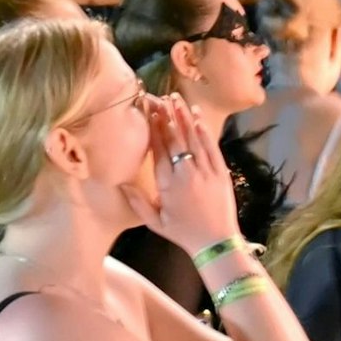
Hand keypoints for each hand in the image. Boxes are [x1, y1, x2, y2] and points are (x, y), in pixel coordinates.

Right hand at [124, 93, 239, 255]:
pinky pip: (211, 147)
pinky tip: (198, 118)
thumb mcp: (155, 222)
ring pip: (193, 139)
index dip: (154, 128)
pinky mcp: (220, 173)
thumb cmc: (183, 233)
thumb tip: (120, 183)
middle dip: (167, 116)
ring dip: (184, 117)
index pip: (159, 149)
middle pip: (174, 138)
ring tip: (176, 99)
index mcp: (167, 184)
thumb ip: (137, 202)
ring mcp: (205, 172)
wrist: (215, 242)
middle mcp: (185, 174)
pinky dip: (204, 131)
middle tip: (161, 98)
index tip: (149, 111)